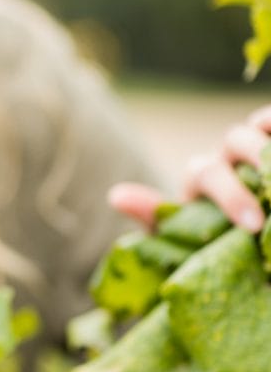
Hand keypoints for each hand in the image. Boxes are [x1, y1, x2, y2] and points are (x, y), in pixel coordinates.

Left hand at [110, 104, 270, 232]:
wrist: (241, 245)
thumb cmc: (212, 241)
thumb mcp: (185, 239)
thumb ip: (157, 219)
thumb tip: (116, 195)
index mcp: (205, 174)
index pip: (208, 172)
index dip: (229, 195)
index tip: (251, 225)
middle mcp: (232, 153)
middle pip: (237, 139)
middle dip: (257, 157)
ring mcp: (260, 147)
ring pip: (264, 126)